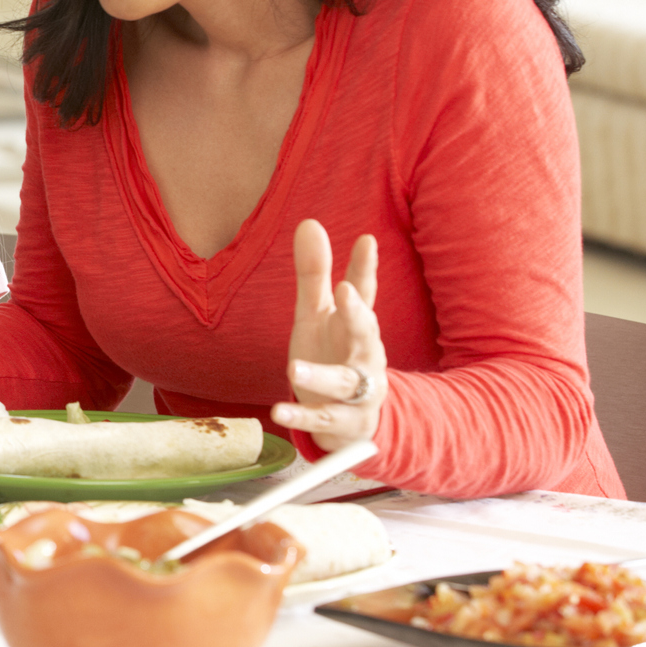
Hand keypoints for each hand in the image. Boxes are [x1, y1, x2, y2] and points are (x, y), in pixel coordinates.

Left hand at [272, 219, 386, 452]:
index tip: (366, 241)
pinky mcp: (344, 423)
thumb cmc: (333, 355)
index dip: (365, 268)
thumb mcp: (318, 313)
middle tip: (345, 292)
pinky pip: (324, 420)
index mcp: (356, 326)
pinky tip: (278, 412)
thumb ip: (314, 274)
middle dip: (358, 314)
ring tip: (294, 369)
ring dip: (321, 376)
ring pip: (344, 383)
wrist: (352, 417)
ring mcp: (358, 392)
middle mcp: (364, 357)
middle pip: (366, 335)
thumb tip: (309, 222)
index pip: (363, 294)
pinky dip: (303, 419)